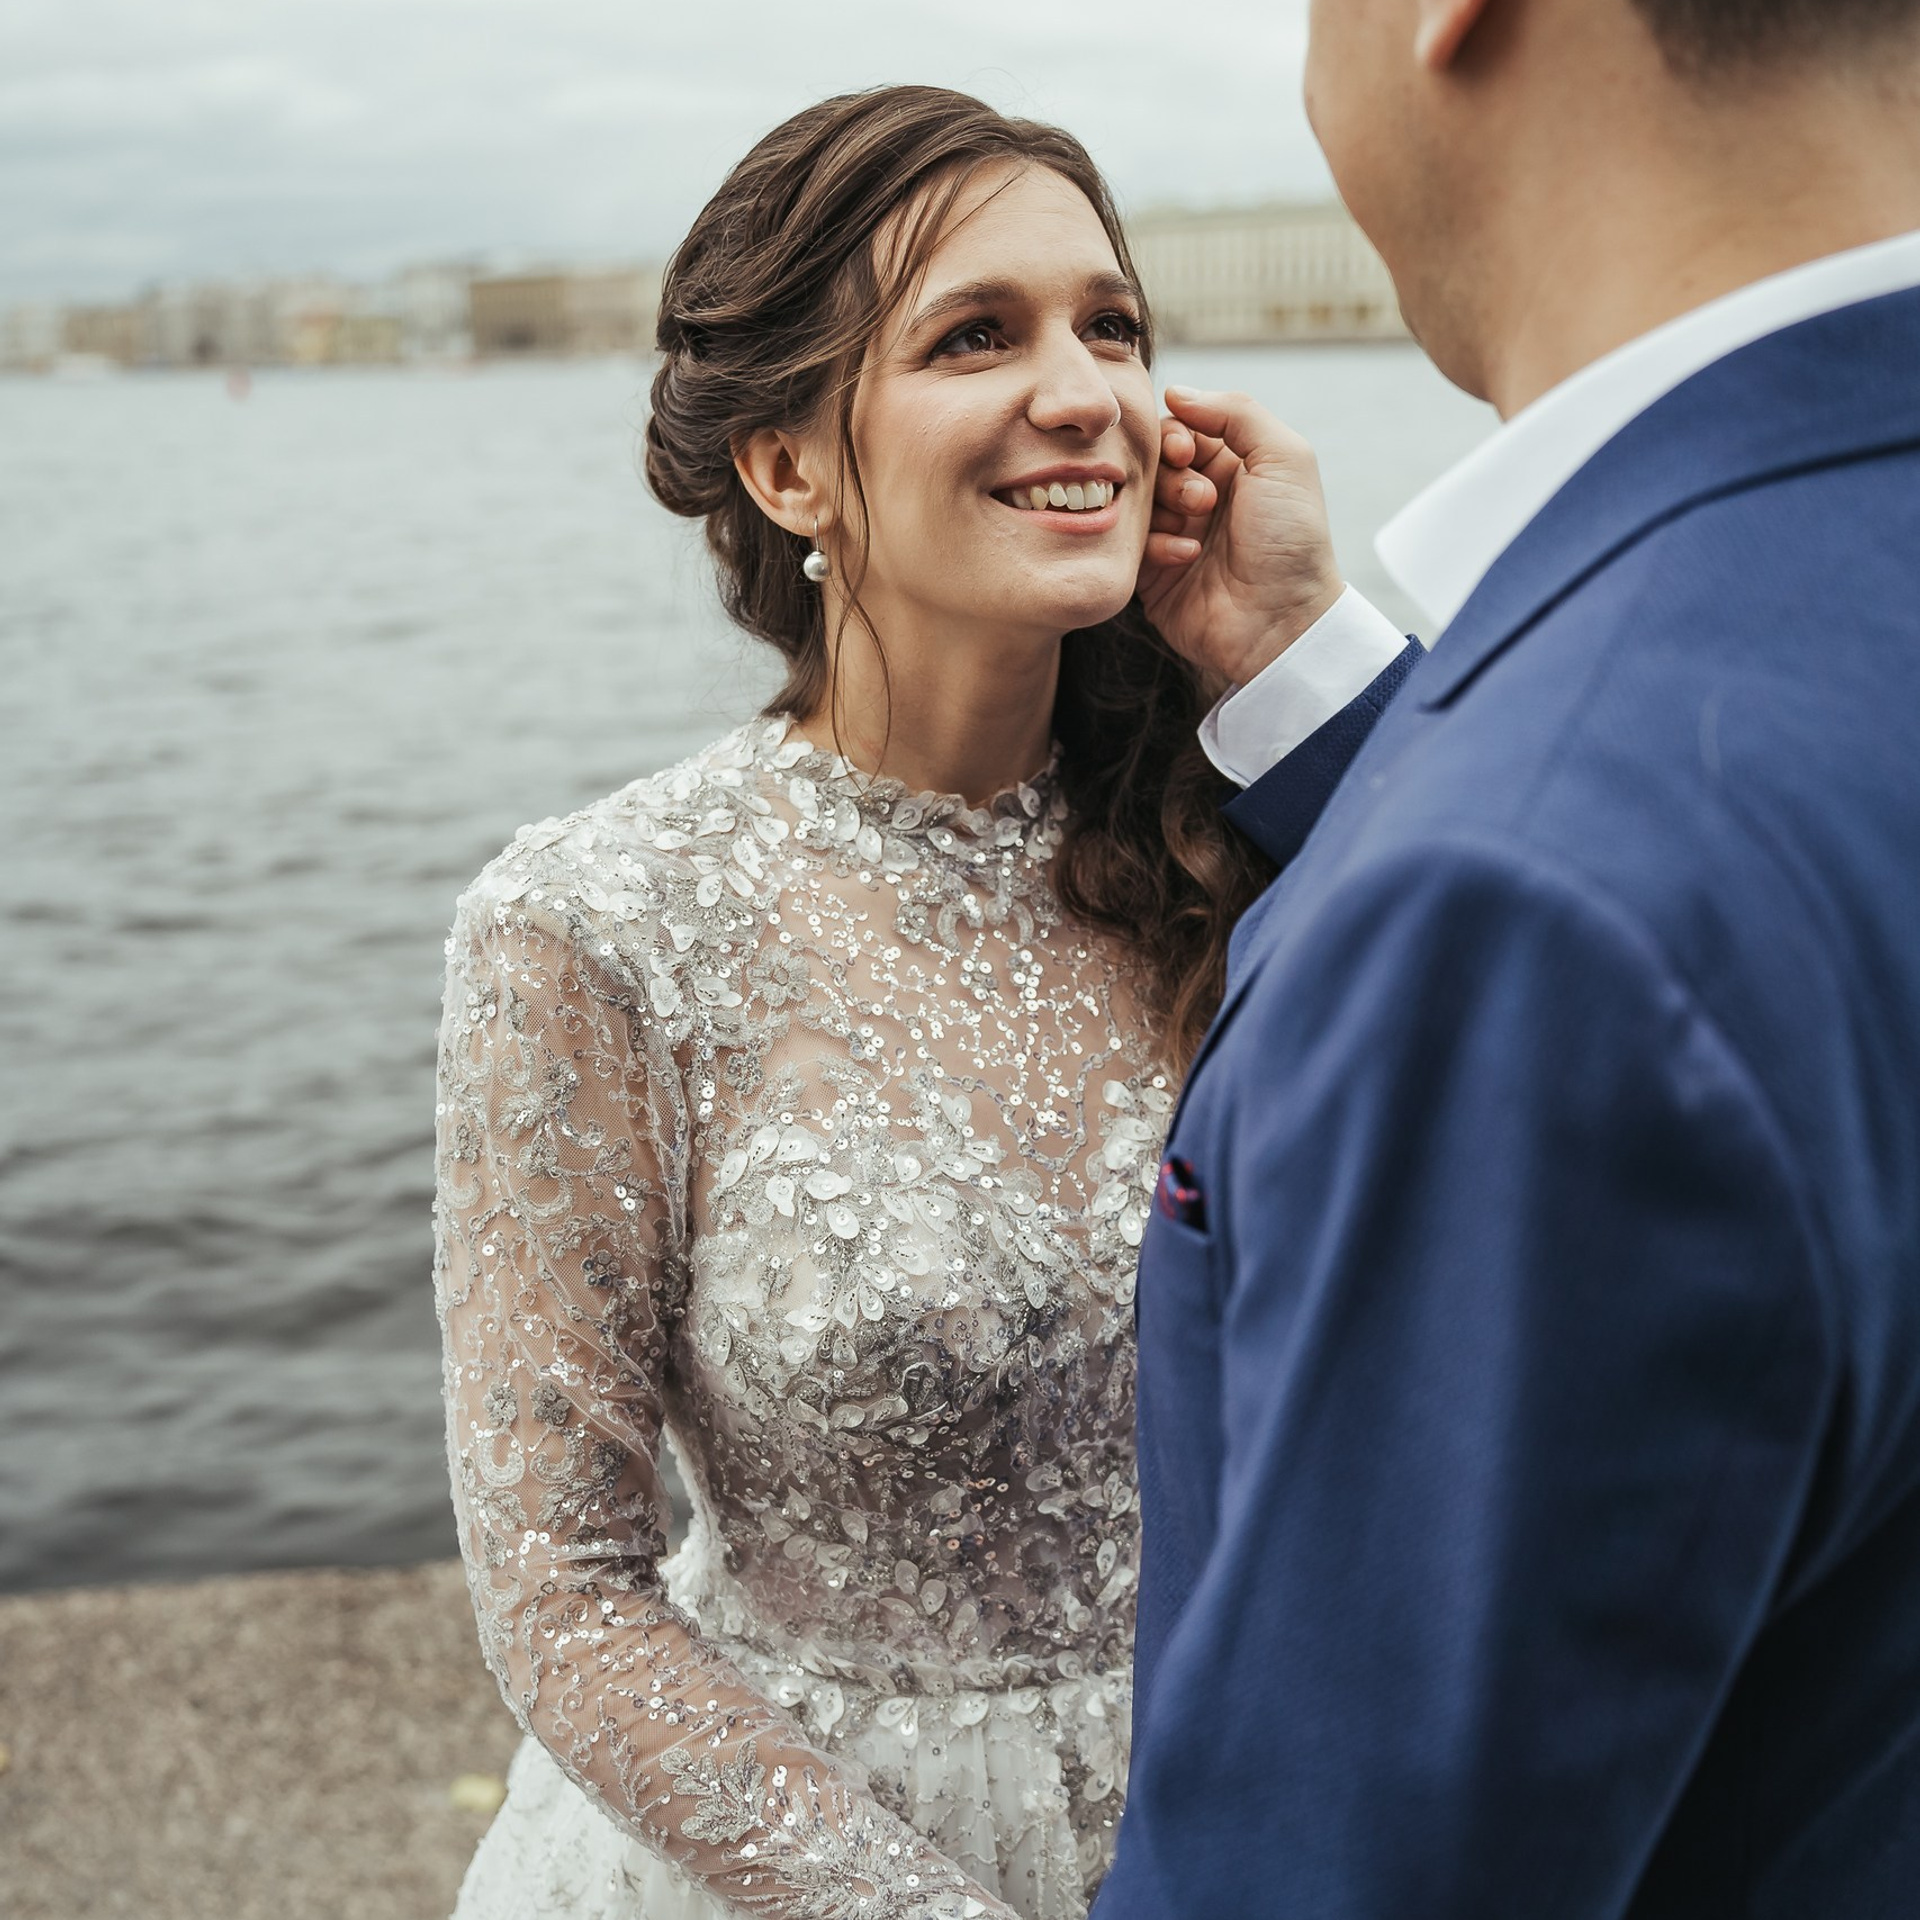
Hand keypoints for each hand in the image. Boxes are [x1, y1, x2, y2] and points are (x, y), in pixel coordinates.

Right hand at [1137, 386, 1345, 688]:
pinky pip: (1131, 545)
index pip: (1180, 430)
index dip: (1175, 435)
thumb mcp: (1284, 458)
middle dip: (1171, 475)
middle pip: (1153, 464)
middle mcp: (1200, 499)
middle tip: (1201, 499)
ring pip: (1136, 503)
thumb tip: (1175, 392)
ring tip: (1197, 530)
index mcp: (1232, 467)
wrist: (1282, 622)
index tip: (1187, 452)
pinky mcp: (1153, 575)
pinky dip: (1157, 546)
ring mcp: (1174, 536)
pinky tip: (1188, 558)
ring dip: (1165, 510)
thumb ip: (1236, 413)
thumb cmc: (1291, 542)